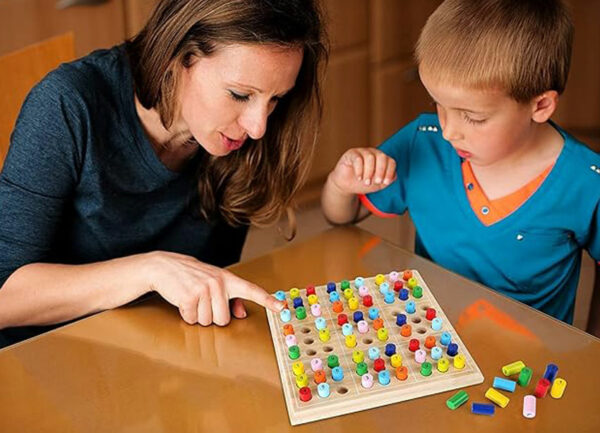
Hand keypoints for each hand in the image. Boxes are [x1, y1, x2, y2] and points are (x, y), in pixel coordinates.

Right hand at [143, 251, 284, 325]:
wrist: (165, 266)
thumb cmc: (192, 276)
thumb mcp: (214, 282)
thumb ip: (231, 298)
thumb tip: (241, 314)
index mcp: (228, 279)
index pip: (252, 290)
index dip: (268, 300)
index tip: (281, 307)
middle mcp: (219, 283)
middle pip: (223, 320)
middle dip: (211, 316)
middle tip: (203, 302)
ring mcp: (204, 289)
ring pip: (207, 322)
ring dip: (197, 316)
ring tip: (193, 300)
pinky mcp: (189, 297)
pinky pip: (192, 319)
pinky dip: (185, 314)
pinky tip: (183, 301)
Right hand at [329, 148, 396, 194]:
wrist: (346, 185)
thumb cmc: (363, 183)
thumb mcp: (377, 185)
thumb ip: (387, 181)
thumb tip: (393, 176)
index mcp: (382, 160)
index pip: (391, 161)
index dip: (390, 172)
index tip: (385, 182)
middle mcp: (373, 153)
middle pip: (382, 156)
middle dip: (381, 171)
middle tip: (376, 182)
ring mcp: (362, 152)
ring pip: (370, 157)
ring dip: (369, 172)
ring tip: (366, 182)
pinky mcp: (351, 154)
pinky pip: (358, 158)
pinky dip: (360, 170)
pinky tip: (359, 178)